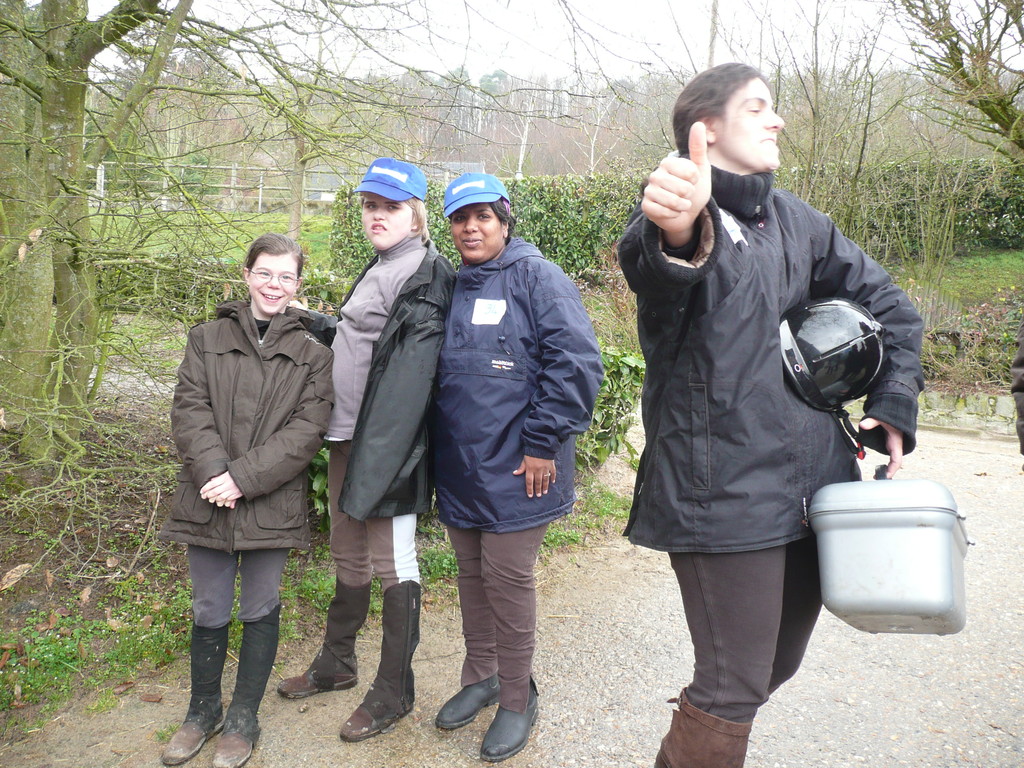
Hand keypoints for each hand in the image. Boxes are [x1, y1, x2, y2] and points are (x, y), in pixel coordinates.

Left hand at [200, 471, 242, 507]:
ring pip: (221, 497)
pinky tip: (221, 501)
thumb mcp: (226, 473)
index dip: (205, 488)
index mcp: (224, 478)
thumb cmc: (236, 473)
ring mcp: (232, 490)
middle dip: (209, 495)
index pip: (212, 484)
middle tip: (205, 496)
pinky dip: (224, 501)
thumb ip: (219, 477)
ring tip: (213, 499)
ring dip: (216, 499)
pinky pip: (229, 499)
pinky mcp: (237, 494)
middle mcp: (228, 484)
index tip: (201, 491)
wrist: (248, 475)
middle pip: (215, 491)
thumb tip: (211, 481)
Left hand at [513, 455, 555, 498]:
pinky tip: (553, 482)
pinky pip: (553, 473)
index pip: (529, 482)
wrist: (541, 445)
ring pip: (545, 480)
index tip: (530, 496)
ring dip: (545, 486)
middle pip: (538, 482)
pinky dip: (553, 478)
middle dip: (538, 490)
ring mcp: (545, 468)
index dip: (529, 489)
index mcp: (530, 469)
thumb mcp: (524, 460)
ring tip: (545, 492)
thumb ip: (521, 468)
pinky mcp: (551, 465)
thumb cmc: (531, 453)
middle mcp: (538, 470)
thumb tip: (515, 473)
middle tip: (539, 495)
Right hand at [640, 121, 712, 247]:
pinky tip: (672, 212)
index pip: (689, 172)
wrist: (687, 213)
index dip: (695, 180)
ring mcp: (649, 191)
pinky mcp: (646, 206)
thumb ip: (698, 148)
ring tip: (681, 204)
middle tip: (686, 194)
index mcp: (667, 163)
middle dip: (689, 195)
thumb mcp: (700, 169)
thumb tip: (698, 124)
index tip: (692, 181)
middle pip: (682, 188)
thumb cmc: (693, 189)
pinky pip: (664, 211)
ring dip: (683, 206)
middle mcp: (655, 175)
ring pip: (673, 201)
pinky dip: (673, 214)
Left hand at [859, 417, 903, 477]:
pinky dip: (887, 464)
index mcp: (896, 442)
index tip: (886, 476)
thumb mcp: (882, 418)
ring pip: (893, 461)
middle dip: (888, 472)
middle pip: (895, 463)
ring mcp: (893, 445)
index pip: (897, 459)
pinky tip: (880, 468)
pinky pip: (890, 457)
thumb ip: (872, 421)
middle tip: (877, 478)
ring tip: (877, 476)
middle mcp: (896, 445)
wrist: (897, 410)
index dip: (892, 469)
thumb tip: (863, 424)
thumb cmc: (892, 415)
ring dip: (887, 469)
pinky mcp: (889, 444)